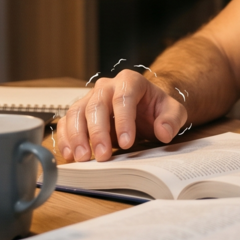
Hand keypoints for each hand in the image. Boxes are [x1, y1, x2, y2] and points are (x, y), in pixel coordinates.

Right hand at [57, 69, 187, 161]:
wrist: (145, 107)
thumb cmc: (156, 108)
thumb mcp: (173, 111)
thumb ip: (172, 120)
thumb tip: (163, 132)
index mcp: (130, 81)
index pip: (123, 98)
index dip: (123, 120)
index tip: (127, 143)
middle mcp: (106, 86)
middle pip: (96, 105)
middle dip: (98, 132)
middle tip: (103, 156)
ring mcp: (90, 98)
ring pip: (77, 112)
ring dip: (77, 136)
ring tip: (82, 158)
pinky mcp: (80, 112)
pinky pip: (67, 122)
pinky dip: (65, 138)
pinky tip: (69, 154)